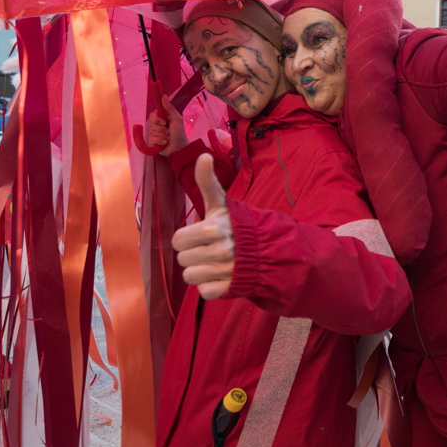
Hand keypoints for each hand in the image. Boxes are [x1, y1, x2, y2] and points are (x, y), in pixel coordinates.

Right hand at [145, 97, 188, 156]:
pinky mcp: (152, 142)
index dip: (157, 119)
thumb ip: (170, 108)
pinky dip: (159, 141)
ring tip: (168, 138)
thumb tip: (163, 96)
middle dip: (162, 129)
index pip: (152, 115)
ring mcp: (154, 134)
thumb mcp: (176, 118)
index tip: (164, 122)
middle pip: (152, 124)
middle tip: (169, 131)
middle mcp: (156, 125)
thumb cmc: (179, 133)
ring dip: (163, 135)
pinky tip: (165, 143)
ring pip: (152, 132)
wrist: (180, 147)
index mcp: (162, 119)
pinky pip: (151, 139)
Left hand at [173, 154, 233, 298]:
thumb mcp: (221, 204)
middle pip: (182, 259)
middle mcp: (220, 250)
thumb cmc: (237, 225)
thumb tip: (202, 155)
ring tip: (214, 263)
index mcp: (214, 228)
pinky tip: (221, 276)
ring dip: (200, 271)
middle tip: (209, 248)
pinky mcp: (230, 288)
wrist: (268, 249)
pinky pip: (204, 291)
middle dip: (193, 254)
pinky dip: (210, 286)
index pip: (177, 240)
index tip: (201, 235)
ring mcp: (226, 270)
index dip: (187, 238)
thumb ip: (207, 182)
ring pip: (190, 276)